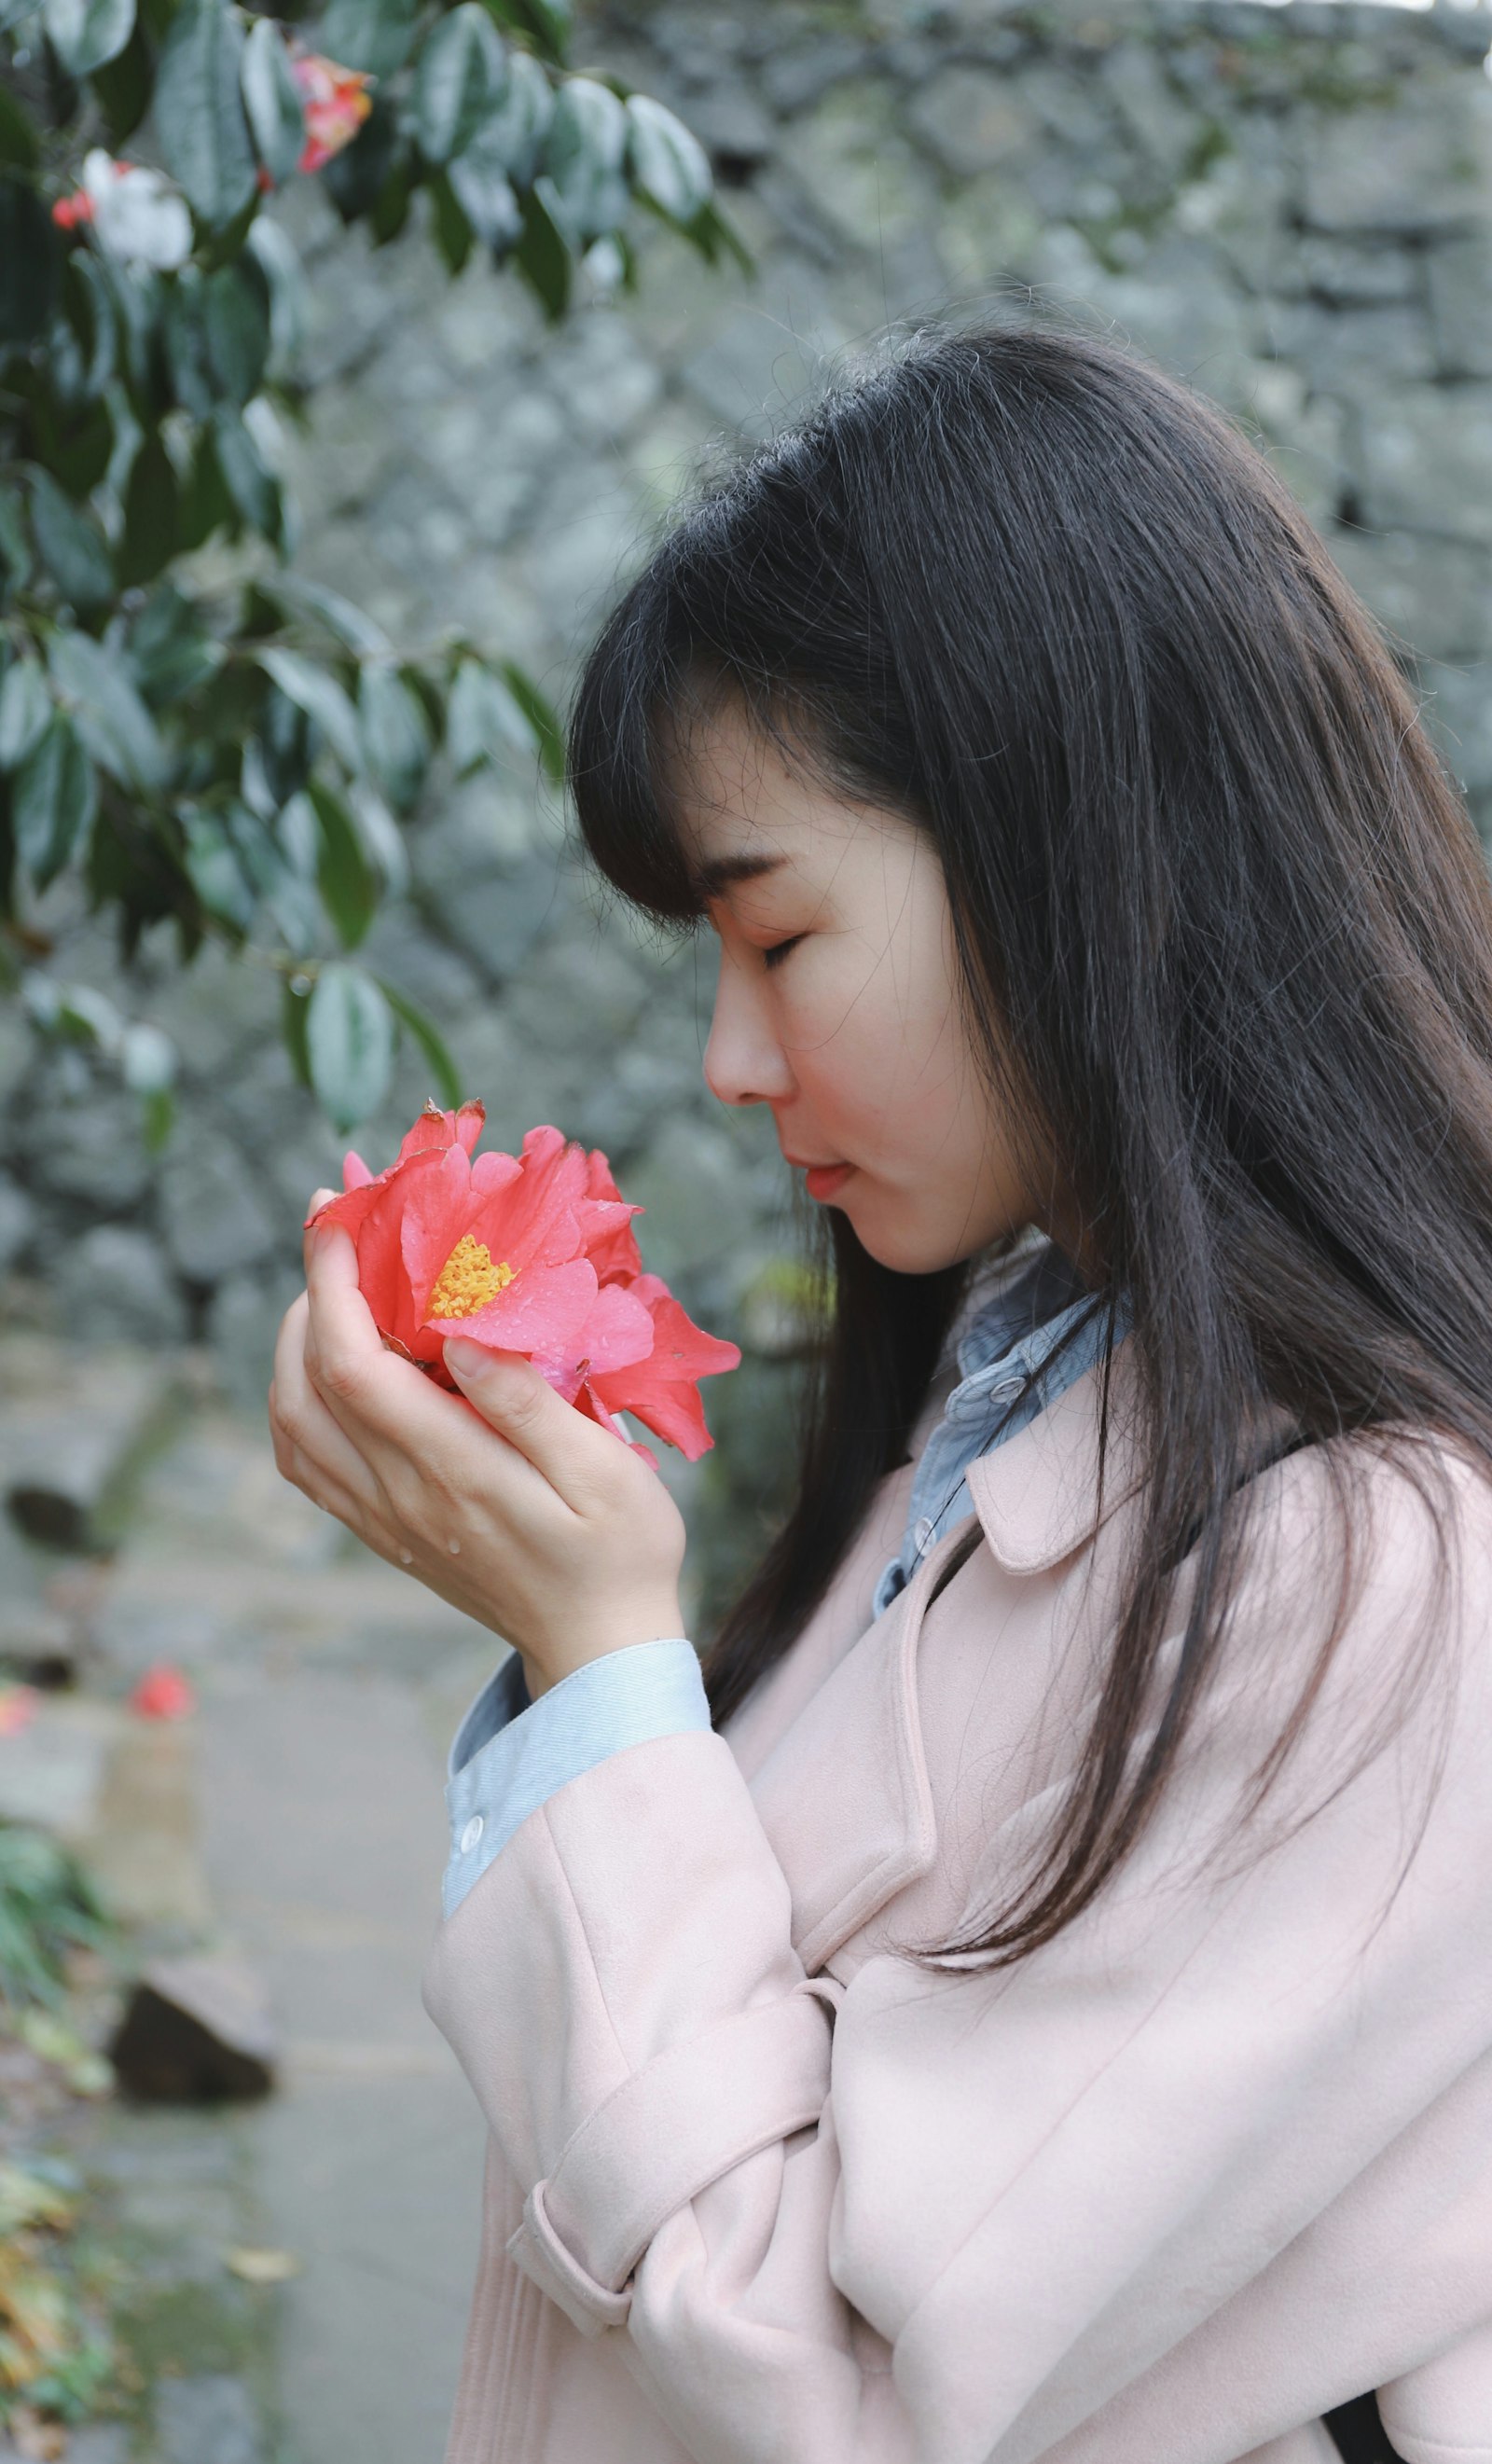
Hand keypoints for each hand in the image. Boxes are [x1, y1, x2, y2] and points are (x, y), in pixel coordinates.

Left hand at [267, 1194, 687, 1696]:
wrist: (602, 1648)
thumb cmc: (622, 1550)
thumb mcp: (603, 1471)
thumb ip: (529, 1404)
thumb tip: (462, 1337)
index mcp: (453, 1468)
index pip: (353, 1362)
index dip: (333, 1281)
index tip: (340, 1213)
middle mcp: (400, 1494)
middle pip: (305, 1383)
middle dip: (309, 1294)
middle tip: (342, 1232)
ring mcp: (384, 1518)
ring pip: (292, 1422)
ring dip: (294, 1344)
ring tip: (335, 1290)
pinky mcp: (384, 1532)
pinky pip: (306, 1462)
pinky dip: (295, 1401)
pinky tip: (327, 1368)